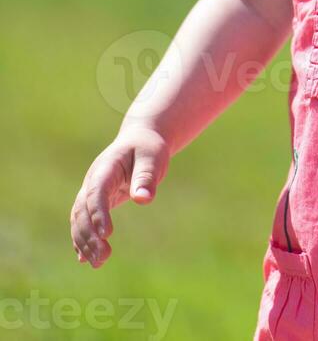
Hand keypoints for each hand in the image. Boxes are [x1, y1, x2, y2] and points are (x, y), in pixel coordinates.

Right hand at [70, 127, 169, 268]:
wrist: (139, 141)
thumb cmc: (147, 148)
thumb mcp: (152, 157)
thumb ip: (146, 177)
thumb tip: (143, 200)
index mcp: (106, 167)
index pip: (97, 191)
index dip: (99, 212)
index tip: (106, 234)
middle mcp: (93, 180)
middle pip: (83, 210)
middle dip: (89, 234)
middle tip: (102, 257)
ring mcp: (91, 191)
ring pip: (79, 219)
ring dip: (85, 241)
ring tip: (98, 262)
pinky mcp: (95, 201)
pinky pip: (83, 221)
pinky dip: (81, 239)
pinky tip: (83, 259)